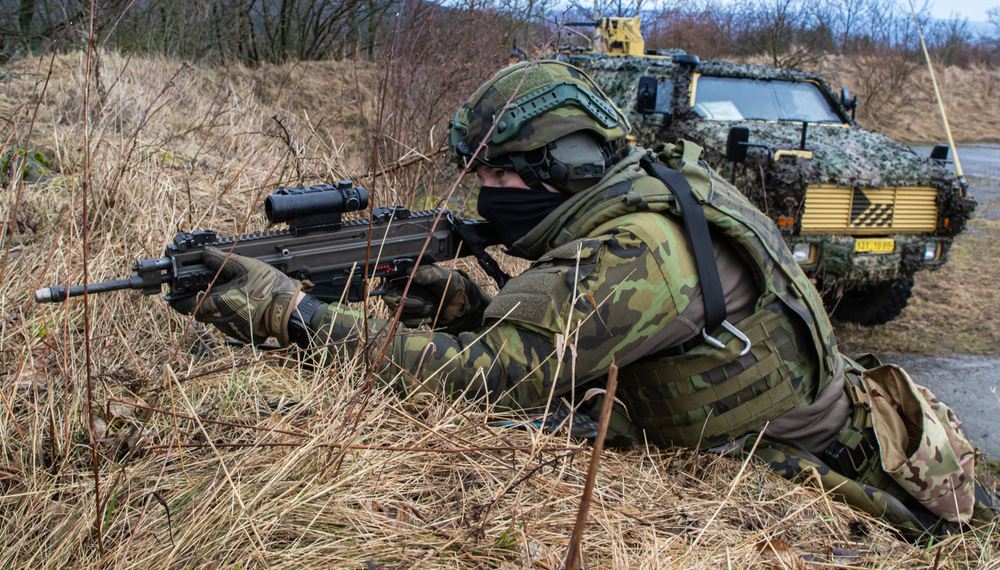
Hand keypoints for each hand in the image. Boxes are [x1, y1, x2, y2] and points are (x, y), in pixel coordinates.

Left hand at [169, 246, 301, 344]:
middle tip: (208, 290)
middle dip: (200, 302)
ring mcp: (231, 329)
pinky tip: (242, 306)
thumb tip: (206, 254)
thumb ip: (222, 261)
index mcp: (216, 303)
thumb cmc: (268, 289)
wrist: (288, 310)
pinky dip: (230, 316)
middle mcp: (220, 319)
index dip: (179, 300)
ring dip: (216, 309)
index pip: (186, 306)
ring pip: (214, 319)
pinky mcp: (242, 335)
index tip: (177, 294)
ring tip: (230, 295)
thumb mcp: (245, 267)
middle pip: (199, 313)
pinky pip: (228, 325)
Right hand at [382, 265, 480, 329]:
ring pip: (398, 312)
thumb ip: (426, 273)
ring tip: (431, 307)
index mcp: (405, 276)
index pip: (388, 282)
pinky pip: (406, 321)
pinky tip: (430, 313)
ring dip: (416, 313)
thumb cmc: (448, 283)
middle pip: (391, 300)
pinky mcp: (410, 315)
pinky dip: (418, 320)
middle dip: (408, 305)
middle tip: (423, 304)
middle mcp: (401, 289)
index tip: (403, 296)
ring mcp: (404, 303)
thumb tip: (411, 274)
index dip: (392, 290)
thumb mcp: (439, 276)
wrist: (458, 301)